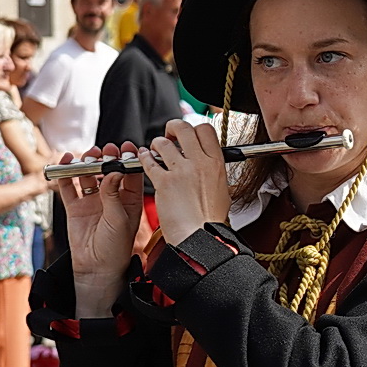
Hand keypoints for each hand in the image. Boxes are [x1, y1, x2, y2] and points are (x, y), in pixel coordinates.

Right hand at [58, 144, 143, 316]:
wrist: (96, 268)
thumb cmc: (115, 248)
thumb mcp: (119, 220)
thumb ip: (114, 195)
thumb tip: (113, 172)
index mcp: (129, 201)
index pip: (130, 174)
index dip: (128, 159)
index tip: (126, 147)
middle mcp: (111, 198)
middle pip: (108, 171)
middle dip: (107, 158)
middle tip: (107, 150)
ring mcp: (92, 201)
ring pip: (88, 175)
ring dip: (88, 163)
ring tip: (89, 156)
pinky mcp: (75, 207)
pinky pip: (69, 186)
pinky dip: (66, 173)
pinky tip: (67, 161)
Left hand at [140, 122, 229, 244]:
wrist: (201, 237)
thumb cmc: (211, 221)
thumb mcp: (222, 191)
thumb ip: (213, 172)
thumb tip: (208, 165)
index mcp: (216, 164)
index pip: (206, 129)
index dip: (194, 129)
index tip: (187, 136)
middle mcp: (199, 163)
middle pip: (183, 128)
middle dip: (173, 128)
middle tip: (169, 135)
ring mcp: (181, 171)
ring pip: (163, 142)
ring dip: (156, 144)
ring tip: (155, 150)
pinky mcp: (164, 182)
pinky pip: (149, 161)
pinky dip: (144, 158)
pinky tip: (144, 158)